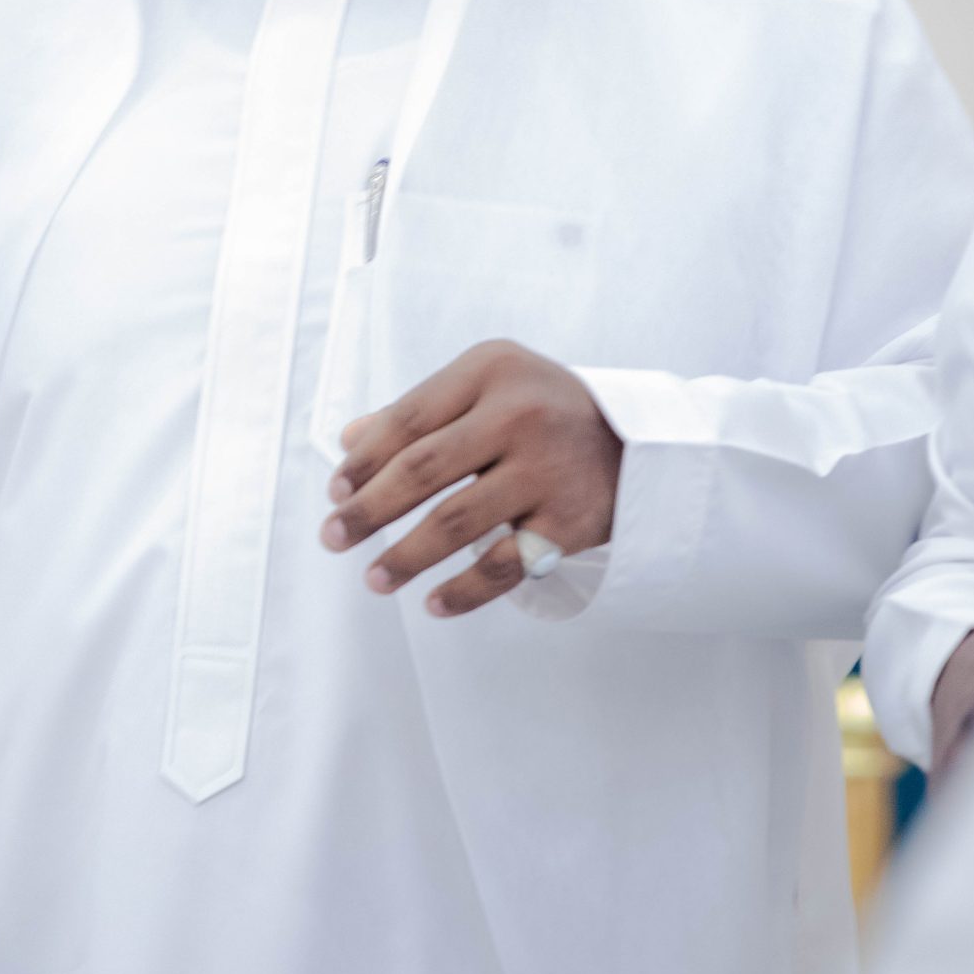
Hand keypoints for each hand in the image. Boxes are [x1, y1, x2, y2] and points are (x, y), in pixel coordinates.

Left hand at [319, 340, 623, 614]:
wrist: (639, 441)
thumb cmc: (545, 409)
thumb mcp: (488, 385)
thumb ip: (421, 410)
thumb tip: (348, 442)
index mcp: (490, 370)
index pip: (408, 418)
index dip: (363, 461)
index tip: (334, 491)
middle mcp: (519, 414)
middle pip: (423, 469)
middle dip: (369, 509)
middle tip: (334, 537)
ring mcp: (547, 469)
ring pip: (455, 523)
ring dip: (405, 557)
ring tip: (375, 579)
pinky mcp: (569, 521)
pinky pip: (503, 566)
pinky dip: (463, 591)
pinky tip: (433, 603)